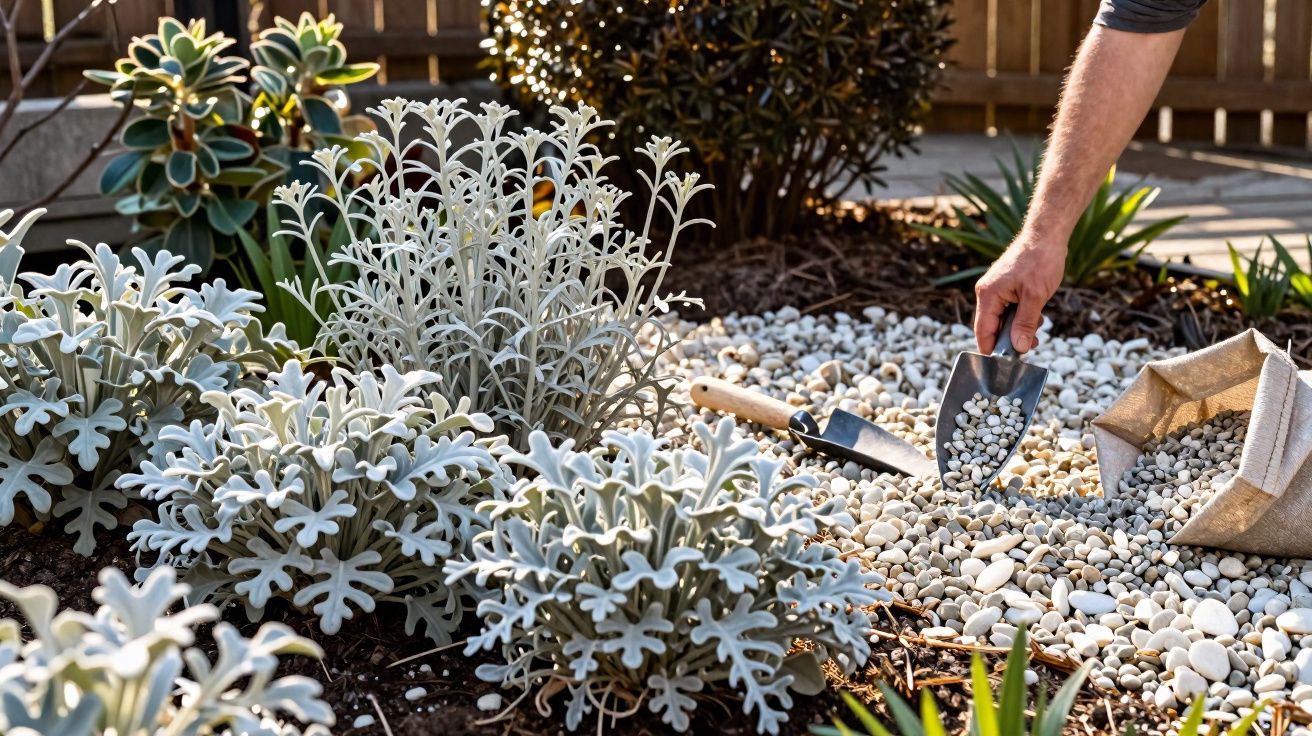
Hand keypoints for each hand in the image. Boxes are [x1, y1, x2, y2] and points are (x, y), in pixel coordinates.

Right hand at [973, 232, 1065, 353]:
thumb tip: (1018, 347)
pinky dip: (1022, 315)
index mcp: (988, 294)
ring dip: (1019, 327)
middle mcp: (988, 292)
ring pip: (1003, 318)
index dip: (992, 349)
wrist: (1047, 235)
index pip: (983, 331)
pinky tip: (1037, 315)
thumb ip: (1025, 324)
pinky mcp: (1006, 286)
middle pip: (992, 326)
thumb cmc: (1040, 260)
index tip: (1003, 365)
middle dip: (1010, 338)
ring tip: (1037, 328)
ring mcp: (997, 289)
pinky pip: (1009, 308)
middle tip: (1030, 345)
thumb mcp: (1035, 297)